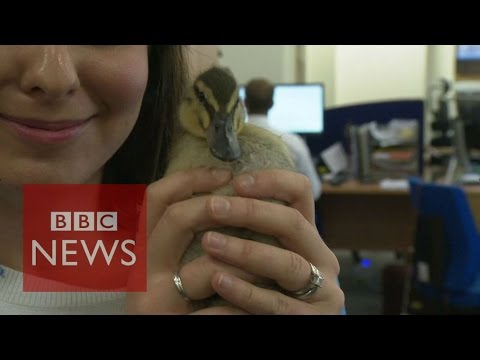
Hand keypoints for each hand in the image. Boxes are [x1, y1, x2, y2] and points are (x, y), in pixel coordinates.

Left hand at [126, 168, 343, 313]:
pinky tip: (219, 281)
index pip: (301, 193)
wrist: (286, 322)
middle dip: (252, 212)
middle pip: (294, 224)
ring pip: (289, 264)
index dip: (273, 181)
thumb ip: (255, 231)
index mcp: (308, 236)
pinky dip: (247, 292)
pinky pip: (278, 304)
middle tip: (213, 207)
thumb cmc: (268, 287)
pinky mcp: (311, 319)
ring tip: (210, 243)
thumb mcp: (267, 254)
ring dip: (247, 251)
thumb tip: (217, 193)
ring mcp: (323, 292)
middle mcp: (321, 259)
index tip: (237, 181)